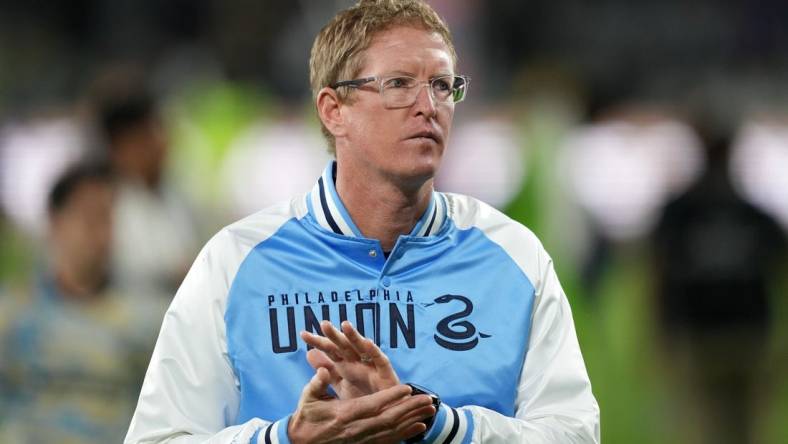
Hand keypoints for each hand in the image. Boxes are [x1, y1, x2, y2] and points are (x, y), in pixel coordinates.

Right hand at [288, 367, 434, 443]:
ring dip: (412, 420)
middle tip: (428, 400)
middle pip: (388, 419)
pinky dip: (405, 434)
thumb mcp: (308, 398)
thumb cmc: (305, 418)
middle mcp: (356, 429)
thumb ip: (318, 382)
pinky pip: (388, 440)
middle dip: (410, 409)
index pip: (372, 405)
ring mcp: (362, 440)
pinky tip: (419, 428)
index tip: (407, 388)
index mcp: (344, 415)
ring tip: (430, 411)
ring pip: (392, 430)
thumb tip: (324, 368)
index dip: (390, 397)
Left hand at [301, 320, 399, 398]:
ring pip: (361, 348)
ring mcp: (371, 365)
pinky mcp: (386, 373)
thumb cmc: (364, 395)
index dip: (318, 342)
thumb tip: (309, 353)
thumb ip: (327, 371)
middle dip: (334, 335)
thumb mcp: (341, 385)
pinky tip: (367, 342)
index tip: (303, 334)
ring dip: (354, 336)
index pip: (329, 349)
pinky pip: (380, 360)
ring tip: (345, 325)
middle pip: (344, 345)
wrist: (384, 412)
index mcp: (345, 363)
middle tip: (323, 324)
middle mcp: (358, 361)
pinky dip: (374, 351)